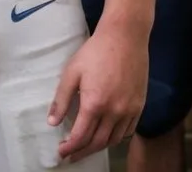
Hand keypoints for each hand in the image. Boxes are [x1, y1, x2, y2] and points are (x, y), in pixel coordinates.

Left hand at [49, 22, 147, 161]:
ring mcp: (129, 110)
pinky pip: (127, 131)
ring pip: (113, 140)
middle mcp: (114, 112)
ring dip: (99, 147)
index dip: (70, 148)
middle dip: (82, 151)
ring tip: (87, 147)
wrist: (124, 37)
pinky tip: (107, 135)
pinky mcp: (139, 106)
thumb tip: (52, 122)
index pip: (81, 136)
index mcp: (95, 103)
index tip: (61, 152)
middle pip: (97, 142)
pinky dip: (116, 138)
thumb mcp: (72, 71)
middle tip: (71, 155)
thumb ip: (62, 99)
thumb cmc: (95, 51)